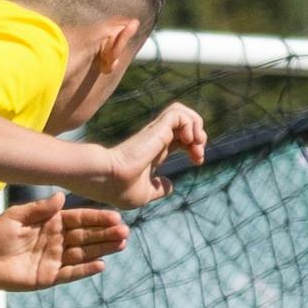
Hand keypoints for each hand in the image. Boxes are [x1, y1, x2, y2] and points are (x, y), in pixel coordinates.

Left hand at [0, 195, 132, 292]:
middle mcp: (58, 240)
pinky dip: (85, 269)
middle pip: (87, 236)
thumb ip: (38, 209)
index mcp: (52, 222)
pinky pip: (71, 273)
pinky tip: (101, 265)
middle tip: (124, 232)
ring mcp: (55, 259)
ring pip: (84, 253)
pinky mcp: (49, 277)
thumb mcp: (15, 217)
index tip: (115, 217)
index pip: (80, 219)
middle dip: (106, 233)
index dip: (97, 218)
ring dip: (103, 249)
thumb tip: (61, 197)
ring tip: (121, 245)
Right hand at [87, 105, 207, 208]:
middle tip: (198, 155)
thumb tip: (169, 186)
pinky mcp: (157, 128)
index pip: (181, 138)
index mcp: (154, 151)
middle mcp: (155, 139)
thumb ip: (158, 190)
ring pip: (183, 112)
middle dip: (200, 137)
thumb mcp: (144, 195)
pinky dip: (190, 123)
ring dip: (197, 125)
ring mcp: (156, 132)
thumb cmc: (118, 189)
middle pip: (185, 124)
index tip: (198, 162)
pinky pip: (179, 114)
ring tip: (197, 142)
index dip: (195, 147)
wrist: (107, 179)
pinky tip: (188, 140)